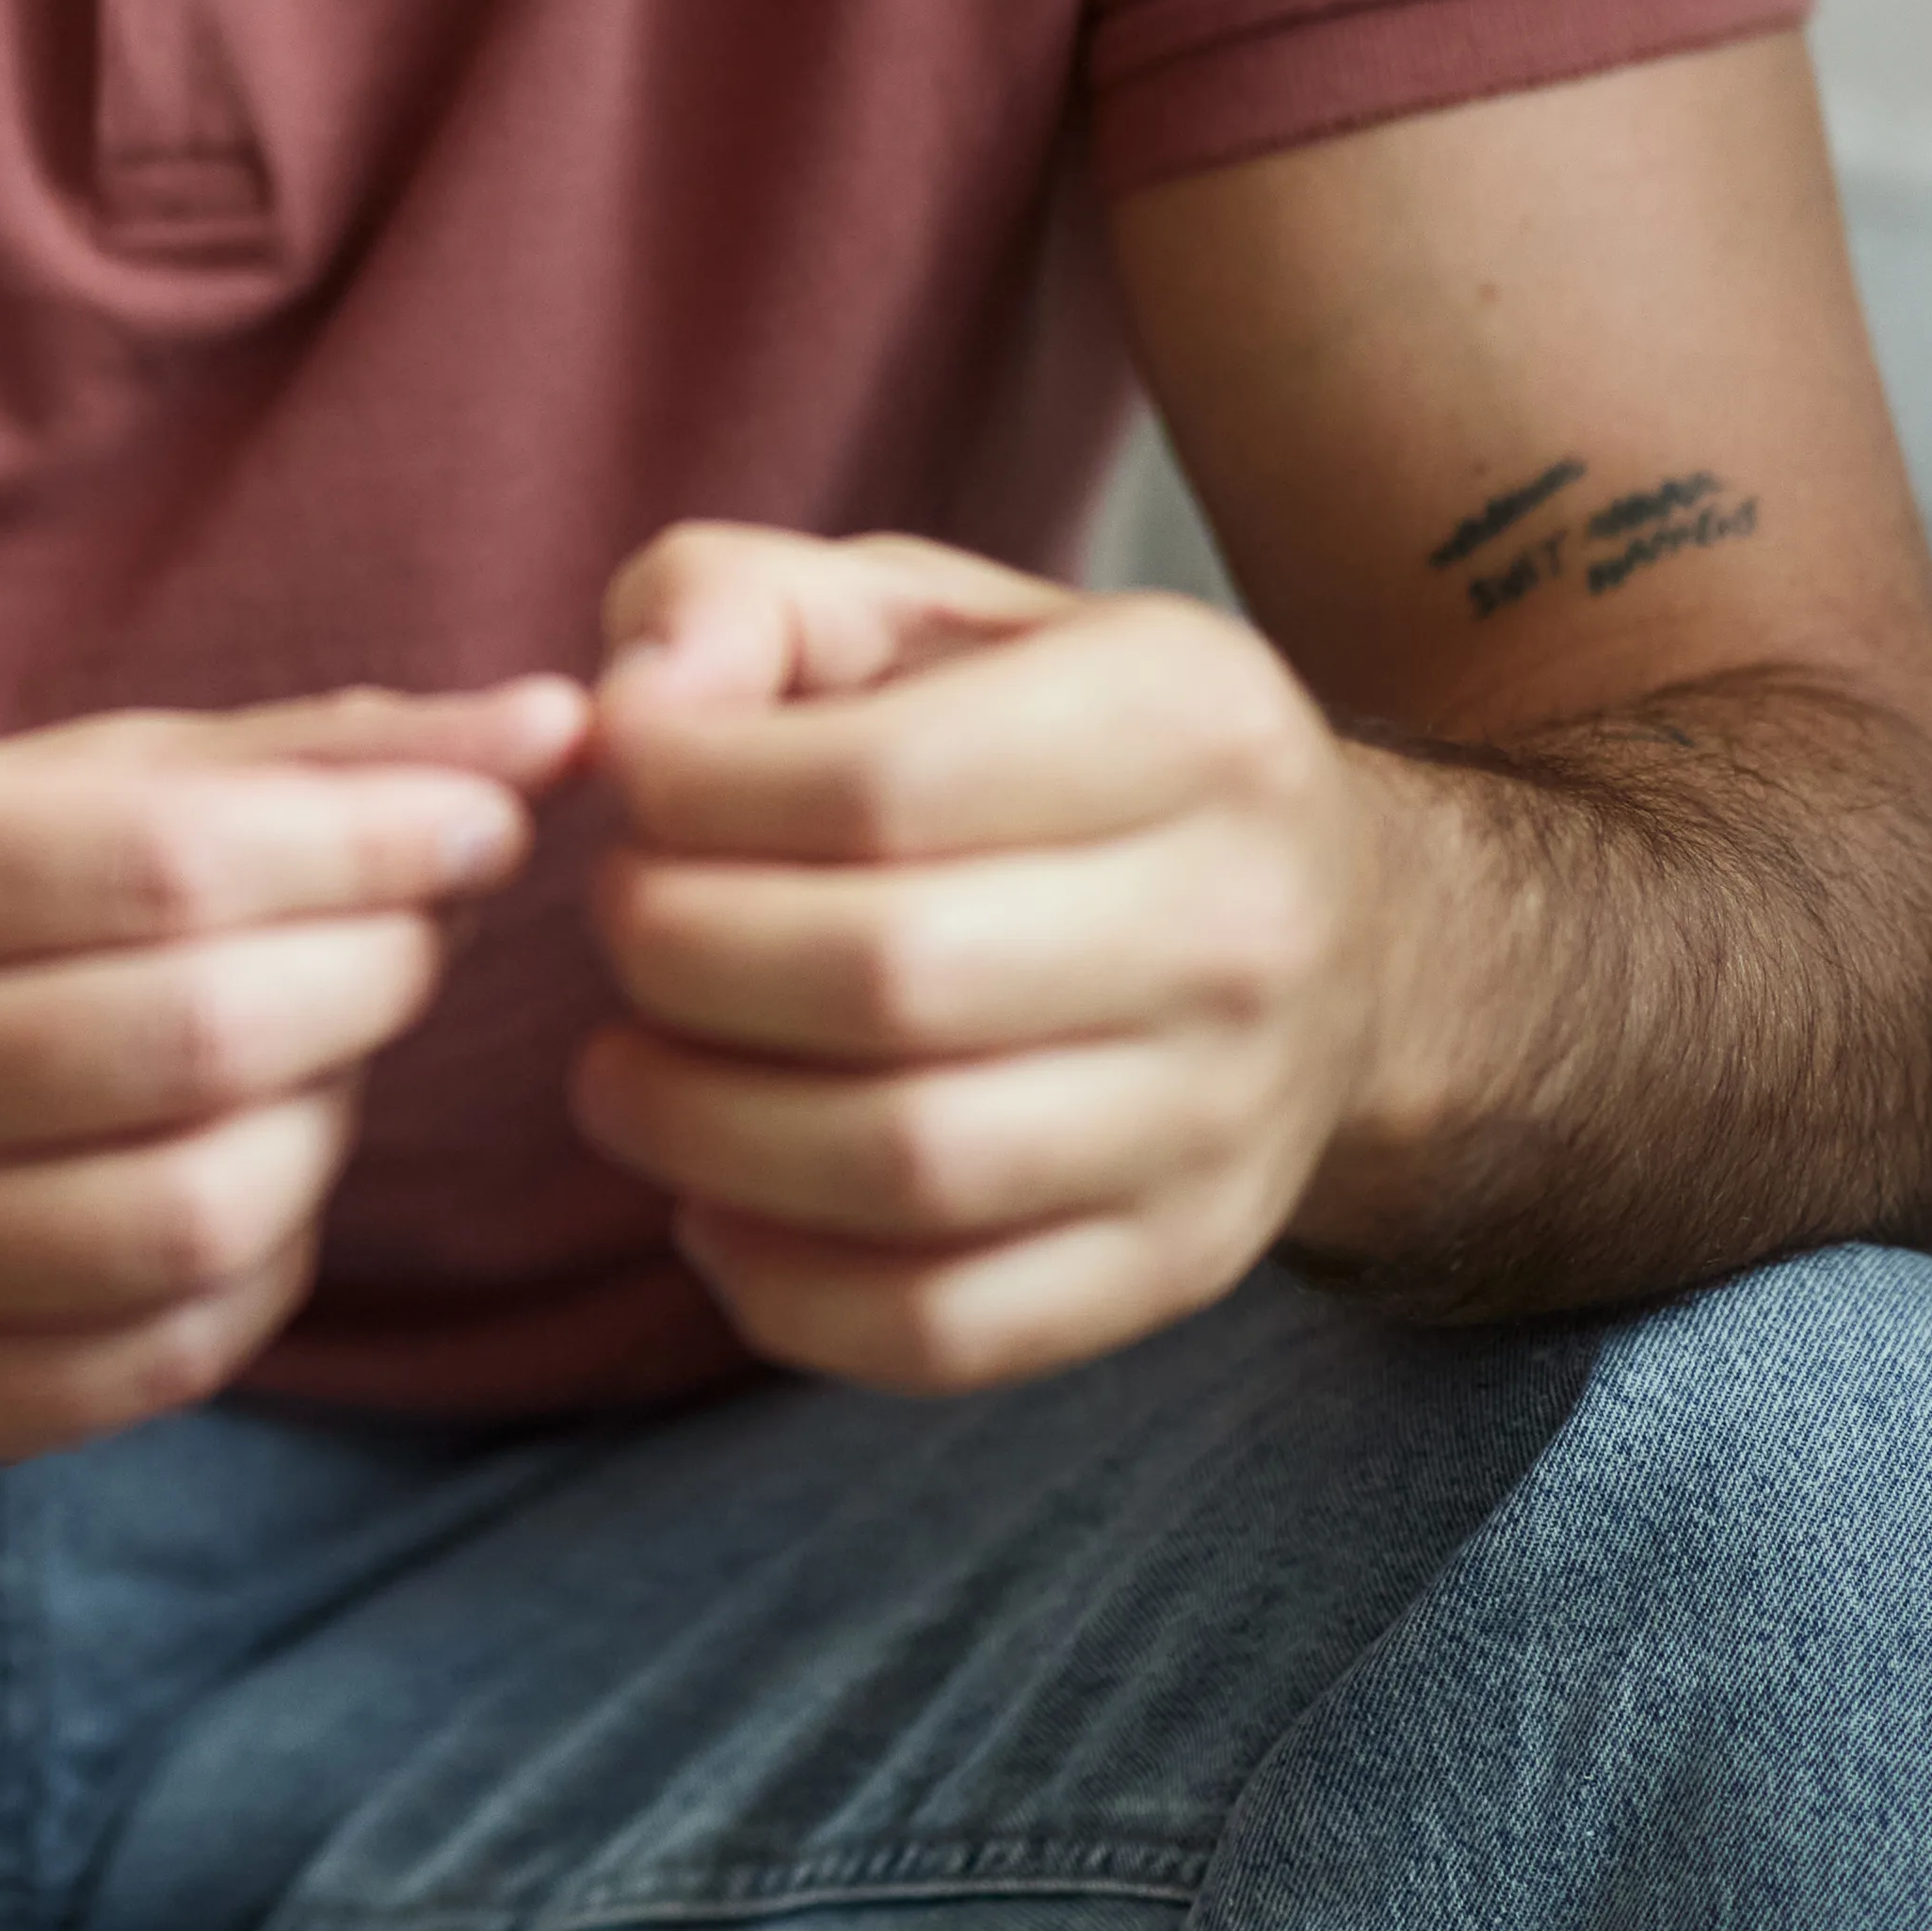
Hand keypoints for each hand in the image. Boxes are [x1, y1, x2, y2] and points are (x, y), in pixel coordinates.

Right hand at [0, 680, 573, 1469]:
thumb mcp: (48, 789)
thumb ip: (293, 760)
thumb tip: (553, 728)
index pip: (170, 864)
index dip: (371, 843)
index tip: (487, 821)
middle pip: (197, 1042)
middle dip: (369, 977)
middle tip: (412, 939)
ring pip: (192, 1219)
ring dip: (325, 1131)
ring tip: (324, 1064)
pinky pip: (161, 1356)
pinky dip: (262, 1267)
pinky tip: (252, 1187)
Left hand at [569, 525, 1409, 1393]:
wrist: (1310, 921)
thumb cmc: (1046, 746)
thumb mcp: (914, 611)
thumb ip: (738, 603)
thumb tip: (633, 708)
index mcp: (1195, 718)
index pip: (881, 781)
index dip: (693, 792)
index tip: (634, 787)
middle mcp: (1242, 923)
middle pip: (886, 977)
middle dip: (679, 956)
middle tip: (620, 924)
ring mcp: (1226, 1117)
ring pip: (909, 1167)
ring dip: (700, 1130)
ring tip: (623, 1071)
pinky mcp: (1181, 1260)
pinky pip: (947, 1327)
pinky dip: (784, 1290)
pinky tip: (711, 1205)